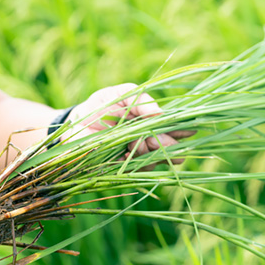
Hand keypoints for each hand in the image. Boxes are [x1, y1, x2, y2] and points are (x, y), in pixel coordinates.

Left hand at [66, 83, 193, 164]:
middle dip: (166, 145)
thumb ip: (142, 100)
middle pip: (168, 148)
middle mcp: (147, 141)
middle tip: (156, 139)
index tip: (190, 130)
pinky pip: (135, 170)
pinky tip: (126, 152)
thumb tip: (160, 114)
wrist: (74, 121)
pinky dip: (134, 162)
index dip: (182, 131)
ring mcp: (135, 156)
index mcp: (152, 123)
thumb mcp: (123, 94)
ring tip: (134, 143)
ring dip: (147, 152)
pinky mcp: (121, 168)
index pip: (174, 129)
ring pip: (153, 161)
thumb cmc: (101, 104)